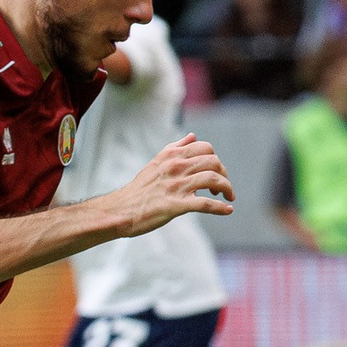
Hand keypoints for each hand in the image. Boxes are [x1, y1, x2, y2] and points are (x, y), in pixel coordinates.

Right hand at [114, 134, 234, 235]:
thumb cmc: (138, 190)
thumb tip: (192, 136)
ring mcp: (176, 186)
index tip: (215, 172)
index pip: (205, 148)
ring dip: (227, 189)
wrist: (119, 210)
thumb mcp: (155, 162)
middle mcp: (175, 167)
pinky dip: (220, 208)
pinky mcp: (175, 205)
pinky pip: (205, 204)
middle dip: (224, 174)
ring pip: (213, 180)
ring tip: (228, 197)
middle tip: (222, 187)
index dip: (215, 159)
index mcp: (171, 156)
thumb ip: (175, 148)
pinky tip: (228, 211)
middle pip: (213, 162)